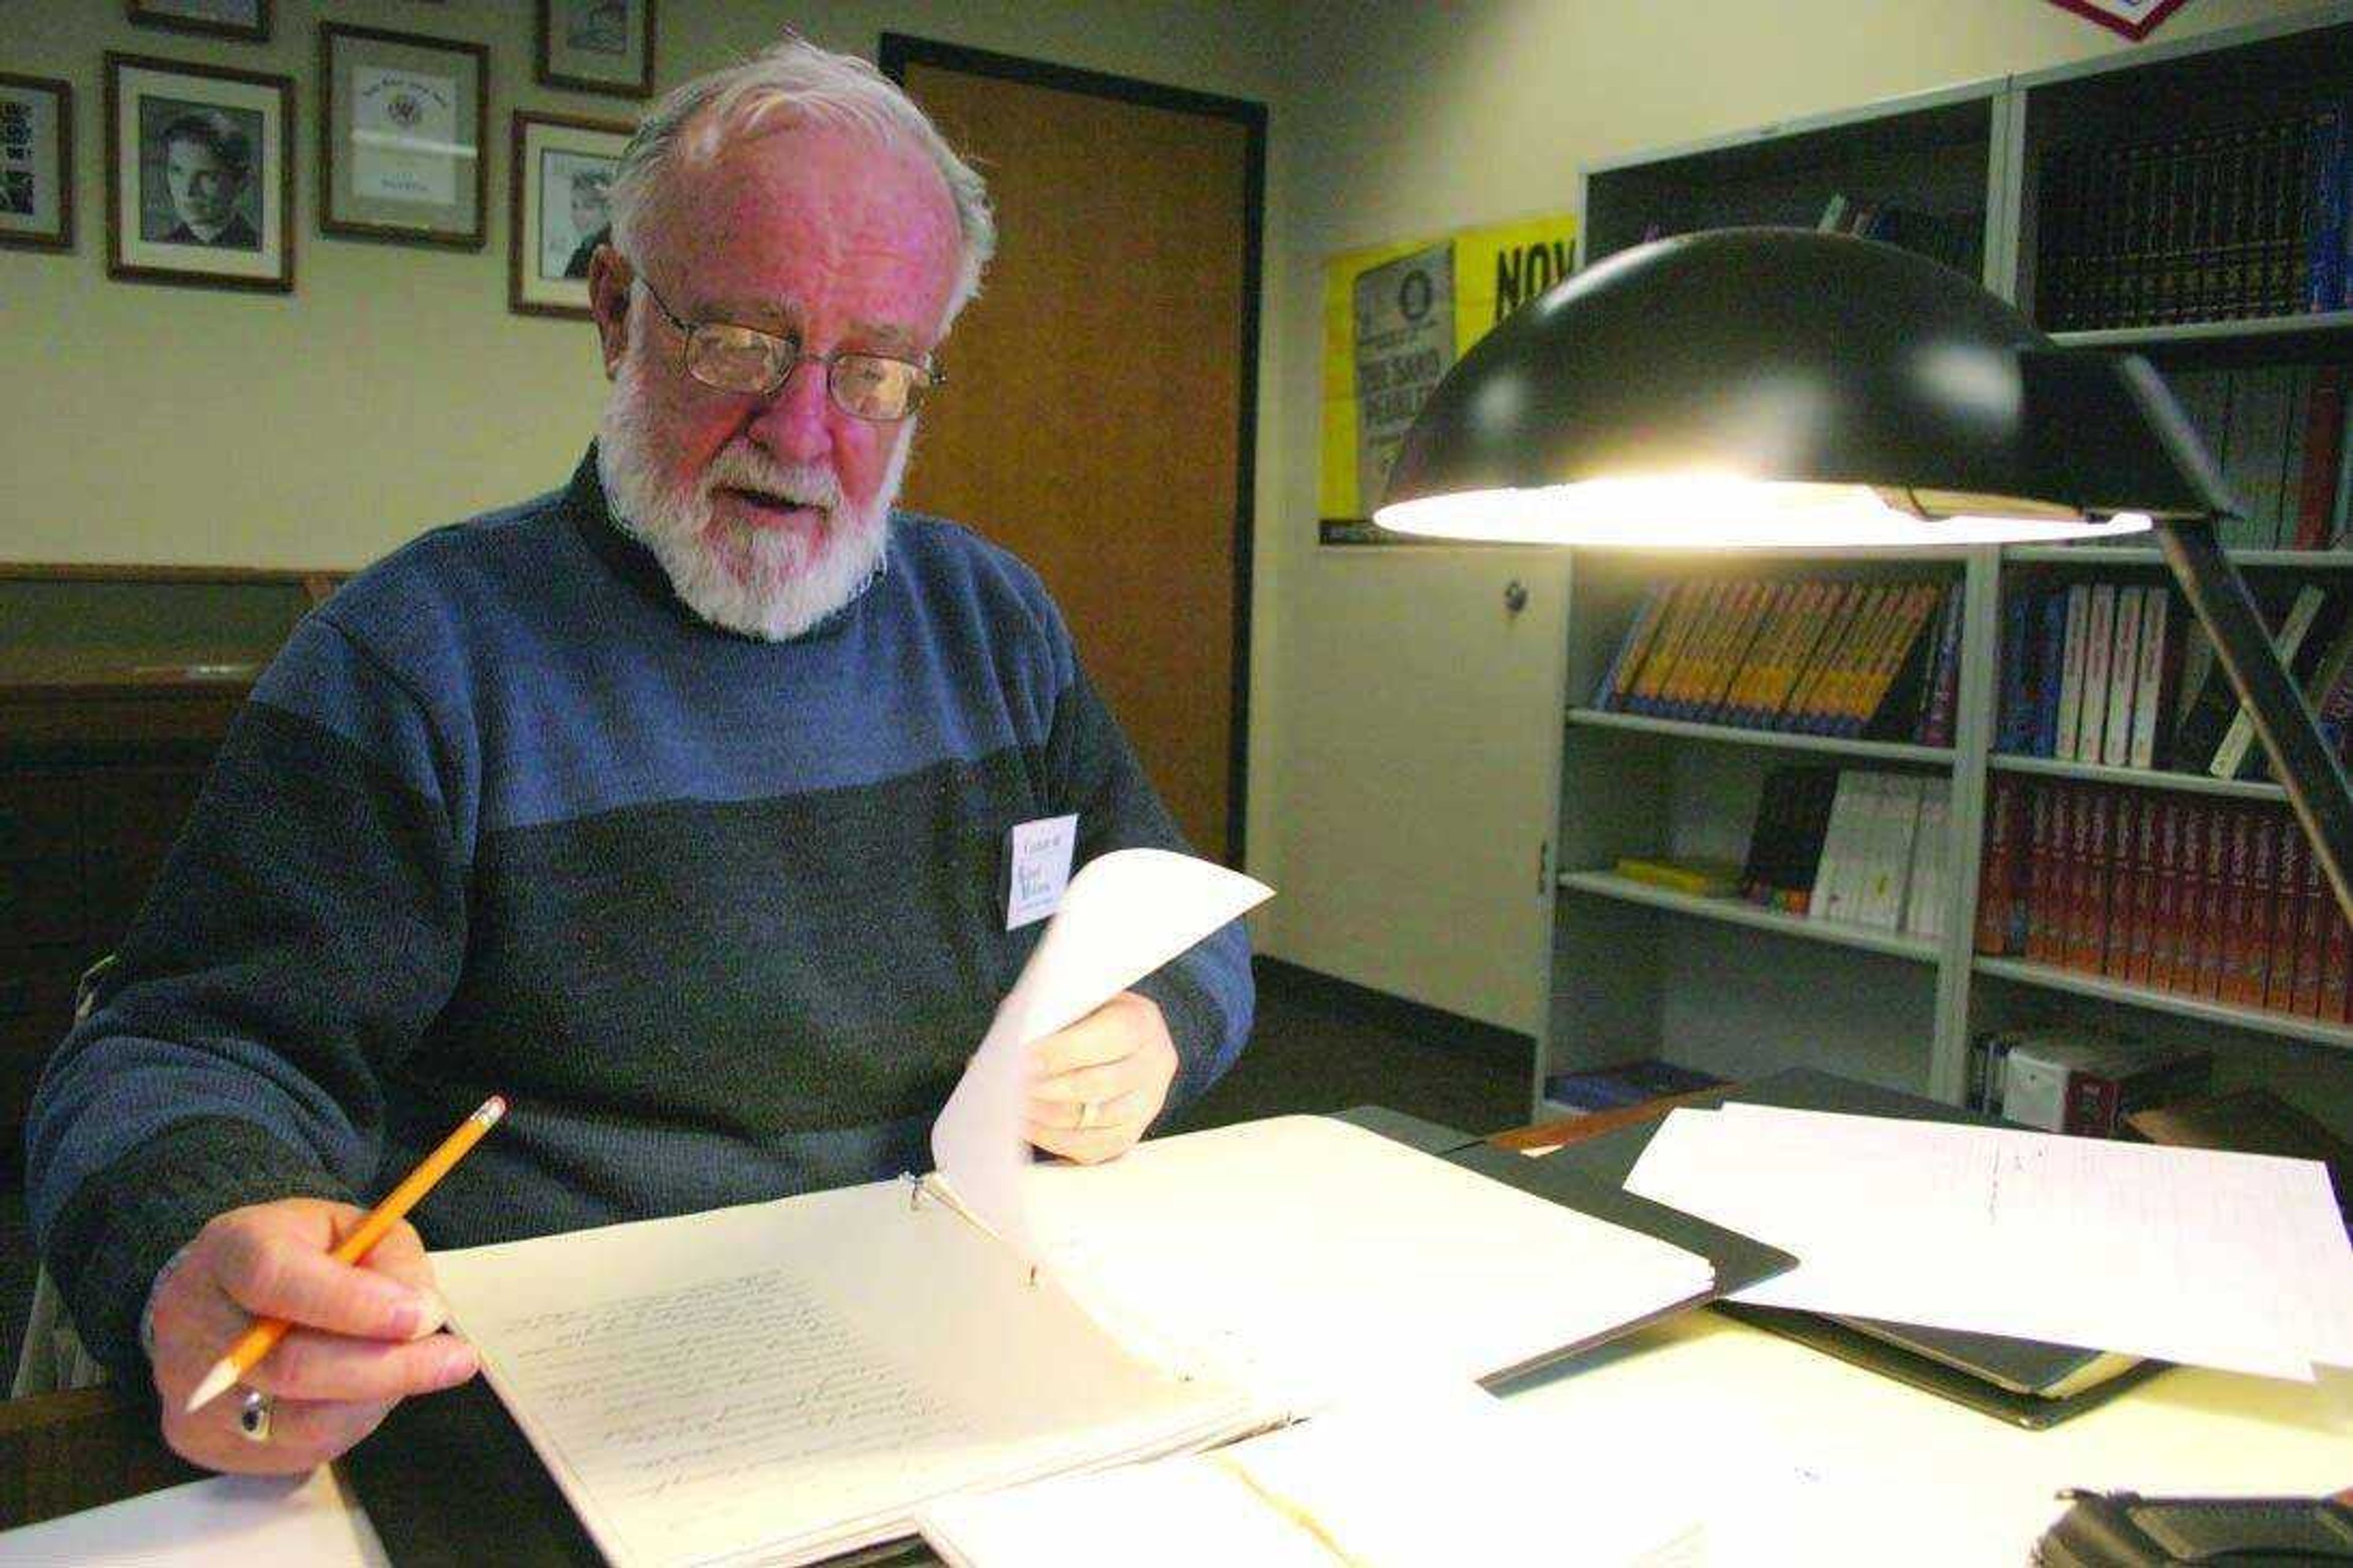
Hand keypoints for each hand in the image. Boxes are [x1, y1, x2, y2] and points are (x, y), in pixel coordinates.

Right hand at [148, 1198, 478, 1474]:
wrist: (219, 1299)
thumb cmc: (300, 1257)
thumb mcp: (350, 1227)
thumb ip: (389, 1258)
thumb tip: (422, 1313)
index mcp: (229, 1250)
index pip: (276, 1279)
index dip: (353, 1303)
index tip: (422, 1315)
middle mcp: (195, 1323)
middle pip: (290, 1364)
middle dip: (387, 1366)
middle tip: (455, 1359)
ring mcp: (194, 1391)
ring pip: (299, 1419)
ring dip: (377, 1398)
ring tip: (421, 1370)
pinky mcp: (206, 1442)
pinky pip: (296, 1448)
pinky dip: (351, 1422)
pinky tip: (372, 1393)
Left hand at [1026, 991, 1177, 1163]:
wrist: (1113, 1042)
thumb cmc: (1084, 1018)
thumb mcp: (1076, 1001)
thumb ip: (1053, 1016)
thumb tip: (1017, 1040)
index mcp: (1142, 1021)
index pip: (1110, 1036)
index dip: (1063, 1050)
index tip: (1021, 1057)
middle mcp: (1155, 1064)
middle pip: (1100, 1084)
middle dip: (1047, 1087)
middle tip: (1008, 1086)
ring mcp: (1147, 1104)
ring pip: (1094, 1120)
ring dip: (1046, 1115)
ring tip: (1011, 1106)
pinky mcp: (1130, 1134)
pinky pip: (1092, 1147)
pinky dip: (1054, 1139)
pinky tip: (1027, 1124)